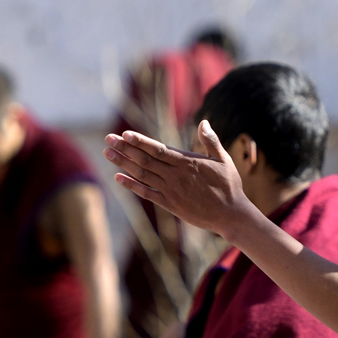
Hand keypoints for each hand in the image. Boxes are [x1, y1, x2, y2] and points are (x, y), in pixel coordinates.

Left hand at [104, 121, 259, 239]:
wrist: (230, 215)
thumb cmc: (229, 185)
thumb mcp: (223, 160)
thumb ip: (211, 141)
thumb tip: (203, 122)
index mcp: (187, 162)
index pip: (158, 149)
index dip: (140, 142)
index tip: (125, 134)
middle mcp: (175, 176)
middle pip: (145, 160)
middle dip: (125, 149)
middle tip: (108, 139)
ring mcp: (170, 191)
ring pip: (142, 175)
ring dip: (123, 164)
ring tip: (108, 153)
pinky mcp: (169, 204)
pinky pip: (146, 193)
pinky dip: (131, 185)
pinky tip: (118, 177)